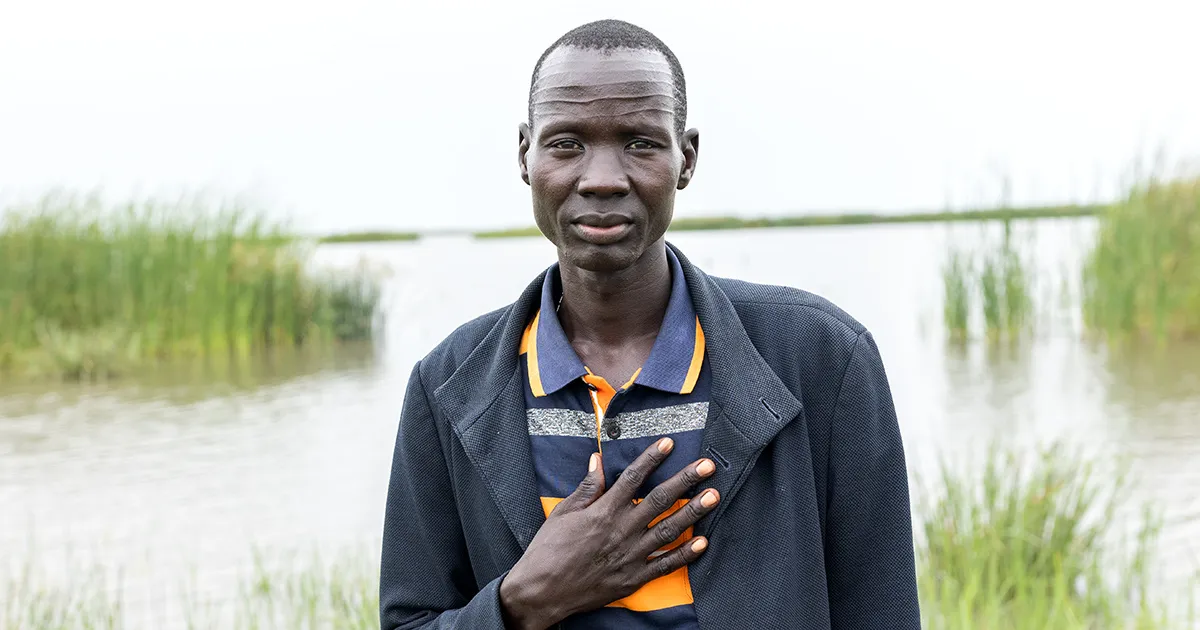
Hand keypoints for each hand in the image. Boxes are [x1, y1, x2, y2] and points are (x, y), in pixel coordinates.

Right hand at [498, 437, 719, 629]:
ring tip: (713, 496)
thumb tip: (597, 460)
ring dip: (693, 512)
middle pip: (660, 500)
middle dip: (686, 480)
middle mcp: (621, 530)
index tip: (668, 443)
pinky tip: (703, 542)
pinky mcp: (633, 578)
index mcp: (603, 511)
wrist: (542, 591)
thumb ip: (586, 487)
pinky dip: (685, 554)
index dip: (652, 458)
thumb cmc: (548, 550)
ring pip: (668, 529)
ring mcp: (630, 555)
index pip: (633, 478)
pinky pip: (664, 565)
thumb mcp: (563, 512)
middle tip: (707, 466)